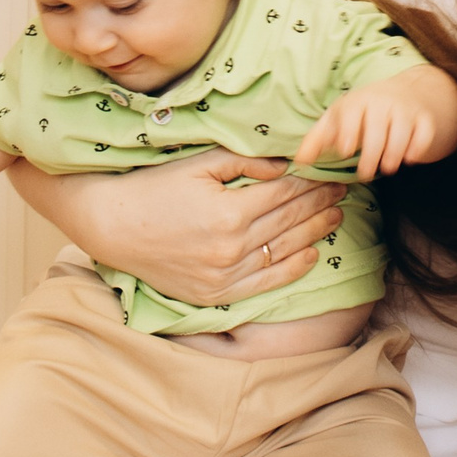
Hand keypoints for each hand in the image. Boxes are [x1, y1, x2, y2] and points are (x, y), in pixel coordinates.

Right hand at [6, 149, 346, 305]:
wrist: (113, 227)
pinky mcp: (216, 294)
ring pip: (284, 251)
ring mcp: (224, 275)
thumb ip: (244, 163)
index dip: (312, 181)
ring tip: (336, 217)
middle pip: (290, 221)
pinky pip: (266, 282)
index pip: (285, 193)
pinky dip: (293, 268)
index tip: (331, 171)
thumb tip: (286, 165)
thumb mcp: (198, 164)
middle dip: (320, 203)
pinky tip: (312, 255)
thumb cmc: (153, 188)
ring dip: (315, 232)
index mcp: (228, 212)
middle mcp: (231, 248)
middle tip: (343, 190)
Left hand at [296, 66, 456, 179]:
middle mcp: (383, 102)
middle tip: (365, 174)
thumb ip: (317, 139)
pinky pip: (424, 134)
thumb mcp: (339, 118)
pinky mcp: (425, 119)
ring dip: (394, 155)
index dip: (348, 132)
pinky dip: (418, 148)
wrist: (406, 92)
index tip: (345, 151)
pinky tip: (409, 159)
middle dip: (371, 155)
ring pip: (402, 134)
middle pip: (378, 130)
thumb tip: (298, 162)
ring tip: (386, 168)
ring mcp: (406, 110)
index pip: (353, 113)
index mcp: (358, 101)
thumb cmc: (363, 111)